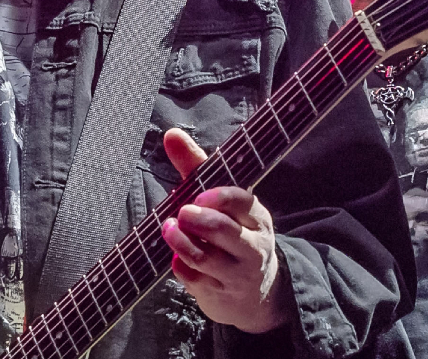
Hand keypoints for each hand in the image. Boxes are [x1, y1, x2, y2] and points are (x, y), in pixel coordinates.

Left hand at [159, 128, 291, 333]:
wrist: (255, 292)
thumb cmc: (233, 233)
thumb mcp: (222, 202)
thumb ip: (197, 167)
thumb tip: (171, 134)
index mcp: (257, 218)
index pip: (243, 202)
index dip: (219, 197)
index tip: (199, 196)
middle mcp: (253, 246)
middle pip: (223, 231)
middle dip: (198, 220)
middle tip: (183, 213)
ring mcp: (236, 274)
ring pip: (205, 257)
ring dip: (181, 241)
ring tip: (169, 228)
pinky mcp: (218, 294)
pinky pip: (192, 279)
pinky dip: (179, 265)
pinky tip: (176, 257)